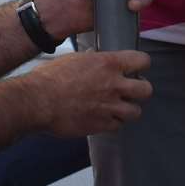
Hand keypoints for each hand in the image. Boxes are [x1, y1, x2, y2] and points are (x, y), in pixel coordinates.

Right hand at [25, 50, 152, 136]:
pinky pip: (118, 126)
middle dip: (140, 90)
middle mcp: (113, 85)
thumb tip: (97, 60)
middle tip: (130, 90)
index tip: (136, 68)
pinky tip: (103, 117)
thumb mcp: (75, 59)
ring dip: (128, 109)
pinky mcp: (101, 125)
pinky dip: (113, 122)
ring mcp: (109, 107)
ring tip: (118, 106)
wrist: (38, 101)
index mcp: (108, 63)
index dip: (141, 64)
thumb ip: (93, 61)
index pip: (142, 61)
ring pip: (136, 112)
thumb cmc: (50, 77)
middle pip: (146, 90)